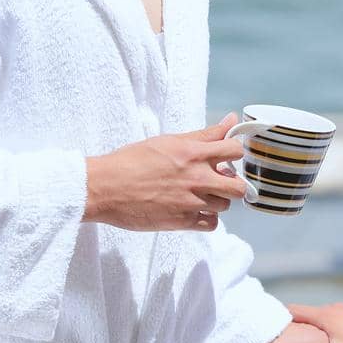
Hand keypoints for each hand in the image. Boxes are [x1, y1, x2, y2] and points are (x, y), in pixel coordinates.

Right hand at [83, 114, 248, 230]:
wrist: (103, 188)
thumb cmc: (131, 161)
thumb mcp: (169, 140)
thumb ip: (205, 134)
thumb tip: (232, 118)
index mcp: (193, 153)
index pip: (236, 150)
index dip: (234, 153)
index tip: (226, 157)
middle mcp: (196, 178)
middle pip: (238, 186)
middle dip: (232, 183)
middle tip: (217, 181)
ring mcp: (190, 202)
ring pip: (225, 205)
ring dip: (217, 200)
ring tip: (199, 195)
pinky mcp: (181, 222)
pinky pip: (211, 224)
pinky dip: (207, 218)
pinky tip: (195, 210)